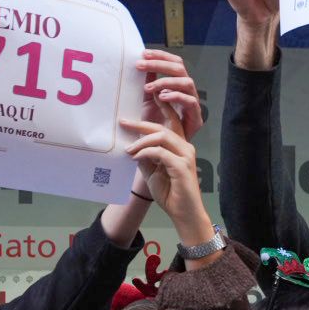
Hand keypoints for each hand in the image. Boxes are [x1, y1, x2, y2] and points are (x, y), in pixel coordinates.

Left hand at [120, 117, 209, 239]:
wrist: (184, 213)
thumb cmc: (170, 193)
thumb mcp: (152, 171)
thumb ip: (144, 157)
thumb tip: (130, 145)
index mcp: (179, 146)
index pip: (171, 122)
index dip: (161, 107)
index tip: (147, 96)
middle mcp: (185, 147)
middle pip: (162, 127)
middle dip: (140, 124)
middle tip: (122, 122)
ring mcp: (186, 156)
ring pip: (162, 137)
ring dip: (141, 141)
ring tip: (128, 149)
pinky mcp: (182, 166)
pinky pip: (160, 152)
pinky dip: (145, 152)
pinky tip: (135, 157)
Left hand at [134, 49, 203, 137]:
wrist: (163, 156)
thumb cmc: (155, 130)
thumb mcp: (148, 104)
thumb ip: (148, 87)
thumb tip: (140, 67)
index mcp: (178, 87)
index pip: (174, 64)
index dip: (161, 56)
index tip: (143, 54)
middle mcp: (188, 93)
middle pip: (180, 68)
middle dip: (160, 64)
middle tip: (141, 64)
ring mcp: (194, 105)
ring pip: (187, 82)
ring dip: (167, 81)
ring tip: (149, 87)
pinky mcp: (197, 119)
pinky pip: (190, 102)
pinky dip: (176, 96)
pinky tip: (162, 96)